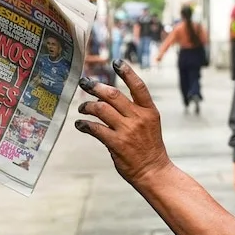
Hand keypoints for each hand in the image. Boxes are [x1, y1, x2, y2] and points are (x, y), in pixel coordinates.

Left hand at [75, 61, 170, 186]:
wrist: (154, 171)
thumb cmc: (149, 148)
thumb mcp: (150, 124)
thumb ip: (134, 110)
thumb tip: (110, 97)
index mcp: (149, 111)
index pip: (138, 86)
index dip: (127, 72)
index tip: (116, 62)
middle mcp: (138, 118)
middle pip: (113, 95)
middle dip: (96, 87)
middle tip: (85, 83)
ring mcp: (127, 130)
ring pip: (101, 109)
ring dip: (87, 106)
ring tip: (82, 108)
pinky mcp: (116, 143)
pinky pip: (95, 128)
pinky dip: (84, 124)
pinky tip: (80, 124)